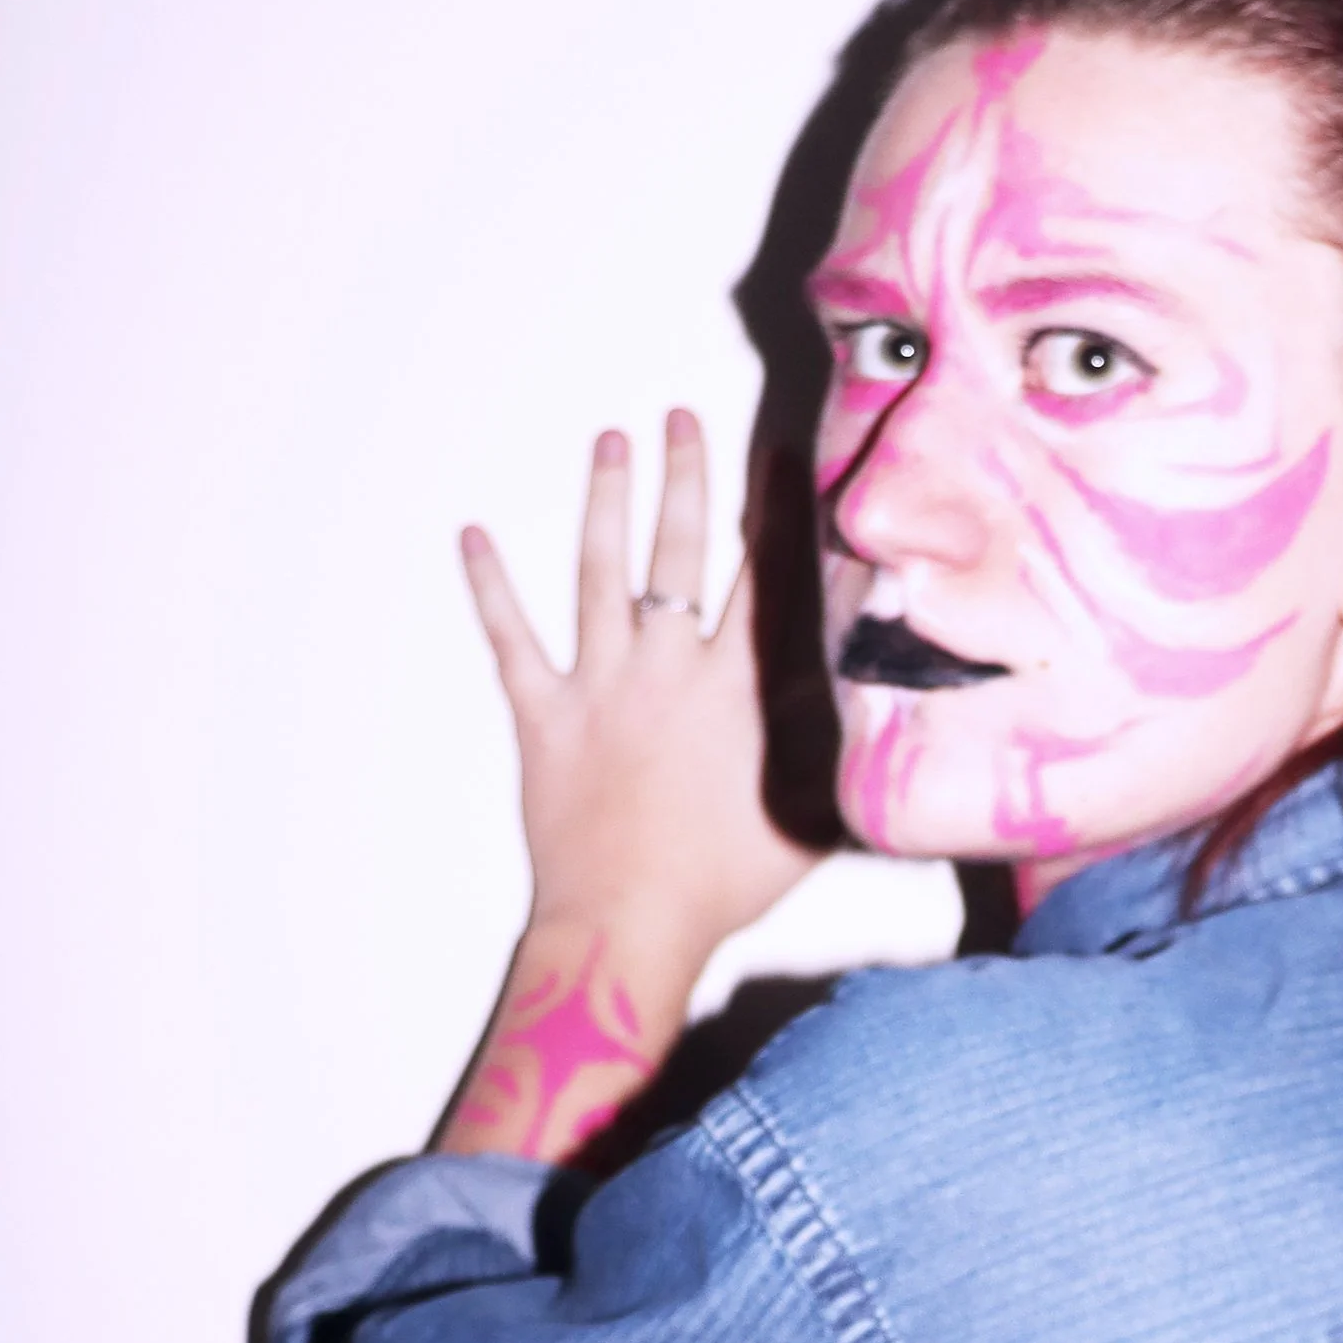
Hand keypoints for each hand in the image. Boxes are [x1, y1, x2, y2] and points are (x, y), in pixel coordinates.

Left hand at [437, 410, 821, 1164]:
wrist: (630, 924)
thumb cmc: (722, 886)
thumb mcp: (808, 817)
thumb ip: (833, 753)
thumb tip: (869, 710)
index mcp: (737, 689)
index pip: (763, 578)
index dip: (772, 511)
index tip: (780, 456)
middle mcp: (668, 669)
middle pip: (678, 551)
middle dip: (684, 477)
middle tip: (682, 418)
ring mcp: (601, 687)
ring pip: (600, 573)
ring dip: (606, 501)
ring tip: (610, 442)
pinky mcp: (543, 718)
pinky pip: (511, 640)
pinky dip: (490, 588)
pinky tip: (473, 538)